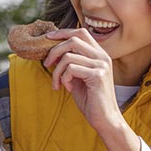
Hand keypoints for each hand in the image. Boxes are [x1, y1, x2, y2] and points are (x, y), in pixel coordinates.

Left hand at [42, 28, 141, 150]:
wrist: (104, 118)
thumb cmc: (90, 98)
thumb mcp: (77, 76)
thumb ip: (70, 62)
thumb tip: (52, 51)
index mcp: (99, 54)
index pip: (80, 32)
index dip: (62, 32)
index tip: (47, 37)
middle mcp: (102, 56)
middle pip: (73, 40)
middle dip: (54, 51)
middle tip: (47, 64)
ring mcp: (101, 65)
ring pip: (68, 56)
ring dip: (57, 71)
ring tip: (58, 83)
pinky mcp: (98, 75)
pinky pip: (71, 68)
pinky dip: (64, 78)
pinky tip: (67, 88)